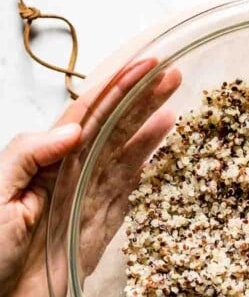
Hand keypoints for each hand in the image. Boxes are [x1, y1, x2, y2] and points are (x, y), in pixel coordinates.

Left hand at [0, 58, 180, 296]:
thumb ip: (27, 157)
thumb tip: (72, 130)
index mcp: (41, 162)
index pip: (84, 115)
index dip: (114, 89)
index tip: (142, 66)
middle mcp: (68, 176)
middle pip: (111, 130)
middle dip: (139, 100)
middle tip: (170, 75)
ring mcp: (87, 202)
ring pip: (123, 157)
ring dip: (147, 129)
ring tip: (172, 103)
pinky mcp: (99, 231)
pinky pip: (126, 194)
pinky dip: (143, 170)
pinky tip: (158, 149)